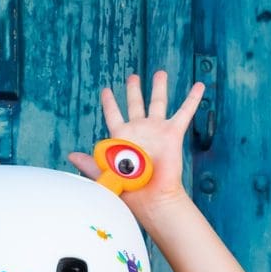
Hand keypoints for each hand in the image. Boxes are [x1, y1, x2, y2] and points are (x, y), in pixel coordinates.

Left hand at [68, 71, 203, 214]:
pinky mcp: (172, 134)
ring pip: (158, 102)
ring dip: (159, 87)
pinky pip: (184, 112)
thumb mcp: (105, 173)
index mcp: (121, 137)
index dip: (109, 102)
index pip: (113, 115)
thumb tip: (71, 155)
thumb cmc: (129, 190)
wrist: (152, 198)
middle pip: (135, 104)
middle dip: (134, 90)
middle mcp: (139, 131)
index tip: (105, 90)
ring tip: (160, 73)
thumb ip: (90, 162)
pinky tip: (199, 85)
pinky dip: (192, 99)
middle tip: (133, 77)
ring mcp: (156, 131)